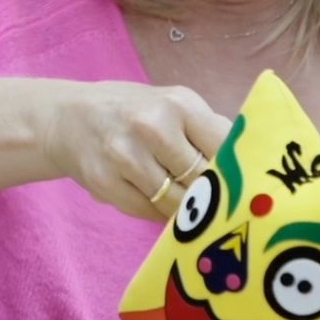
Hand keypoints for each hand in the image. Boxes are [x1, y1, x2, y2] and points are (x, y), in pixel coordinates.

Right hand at [43, 82, 233, 221]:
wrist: (70, 118)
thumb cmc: (134, 113)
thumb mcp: (173, 106)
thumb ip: (208, 131)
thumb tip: (250, 167)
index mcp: (179, 104)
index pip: (225, 147)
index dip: (237, 172)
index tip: (247, 188)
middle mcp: (152, 127)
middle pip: (203, 181)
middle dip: (213, 196)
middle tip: (222, 207)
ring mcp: (125, 156)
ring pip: (176, 203)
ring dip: (186, 210)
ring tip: (189, 206)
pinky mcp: (105, 183)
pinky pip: (148, 213)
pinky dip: (159, 214)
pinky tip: (157, 203)